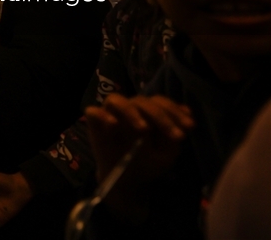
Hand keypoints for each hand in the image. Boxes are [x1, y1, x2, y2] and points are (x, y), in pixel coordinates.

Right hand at [84, 94, 192, 221]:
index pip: (159, 101)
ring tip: (142, 129)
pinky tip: (113, 126)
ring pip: (116, 99)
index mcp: (147, 113)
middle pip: (141, 100)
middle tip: (173, 136)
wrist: (127, 182)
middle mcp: (129, 109)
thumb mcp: (166, 154)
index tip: (189, 127)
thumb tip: (186, 113)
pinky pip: (93, 112)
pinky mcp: (95, 124)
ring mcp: (110, 115)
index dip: (174, 110)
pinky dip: (103, 115)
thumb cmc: (148, 164)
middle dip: (160, 116)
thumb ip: (173, 135)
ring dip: (131, 111)